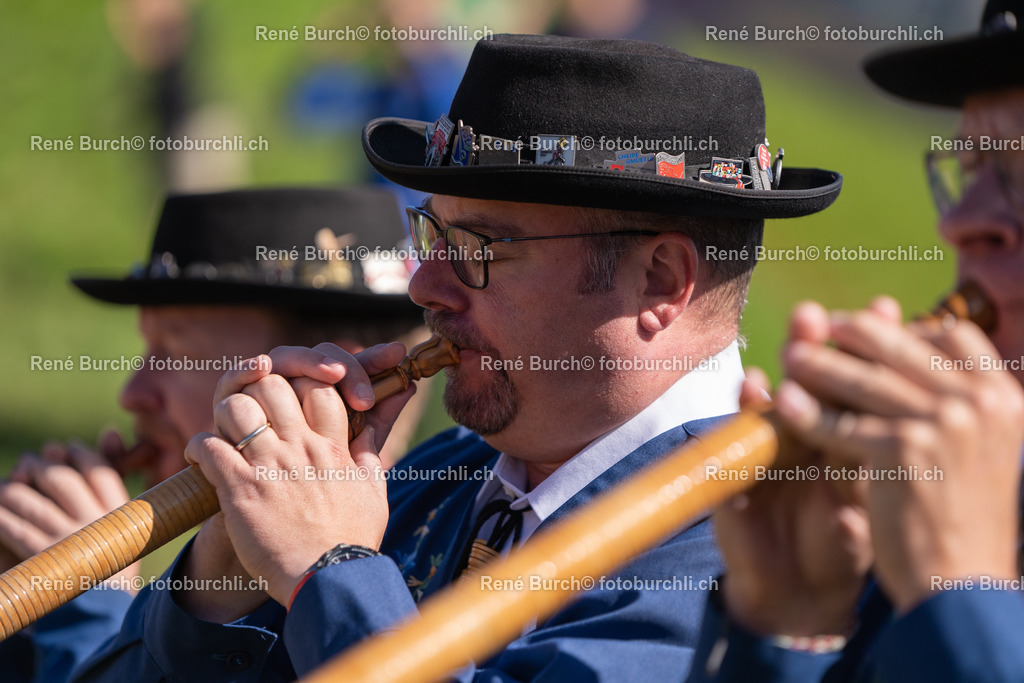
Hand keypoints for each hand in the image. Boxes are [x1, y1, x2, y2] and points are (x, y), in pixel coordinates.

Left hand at [0, 436, 140, 589]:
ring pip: (28, 499)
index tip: (67, 448)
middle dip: (40, 465)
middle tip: (33, 461)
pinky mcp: (39, 557)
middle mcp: (94, 524)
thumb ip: (118, 476)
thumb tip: (107, 428)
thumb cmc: (113, 563)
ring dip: (12, 487)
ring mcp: (65, 540)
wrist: (100, 615)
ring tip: (9, 485)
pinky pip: (10, 525)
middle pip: (59, 479)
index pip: (98, 471)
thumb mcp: (126, 521)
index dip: (78, 454)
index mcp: (121, 515)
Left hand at [183, 342, 411, 609]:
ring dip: (226, 415)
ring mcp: (270, 465)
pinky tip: (201, 462)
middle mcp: (302, 448)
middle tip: (252, 413)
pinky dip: (198, 448)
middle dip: (258, 391)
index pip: (318, 386)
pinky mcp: (240, 488)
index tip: (290, 401)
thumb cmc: (352, 540)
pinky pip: (209, 445)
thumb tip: (373, 426)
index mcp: (333, 446)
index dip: (301, 383)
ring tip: (225, 434)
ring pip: (237, 406)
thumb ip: (370, 453)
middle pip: (274, 384)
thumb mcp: (373, 490)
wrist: (328, 579)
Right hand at [715, 311, 872, 637]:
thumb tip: (898, 420)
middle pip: (807, 382)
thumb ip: (873, 464)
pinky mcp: (734, 479)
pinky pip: (737, 442)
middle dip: (815, 343)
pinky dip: (746, 413)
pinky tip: (754, 383)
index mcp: (837, 439)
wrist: (798, 599)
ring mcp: (765, 455)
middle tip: (819, 313)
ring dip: (782, 363)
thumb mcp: (867, 504)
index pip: (850, 384)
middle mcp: (800, 438)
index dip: (864, 348)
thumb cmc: (839, 550)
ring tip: (792, 335)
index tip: (884, 310)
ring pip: (771, 403)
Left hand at [777, 298, 1023, 612]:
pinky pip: (843, 422)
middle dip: (854, 332)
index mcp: (1003, 396)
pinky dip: (809, 413)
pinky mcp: (903, 448)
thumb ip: (957, 401)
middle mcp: (980, 402)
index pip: (953, 334)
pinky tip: (783, 403)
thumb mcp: (981, 448)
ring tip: (790, 354)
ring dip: (821, 364)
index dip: (905, 327)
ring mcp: (944, 422)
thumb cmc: (964, 518)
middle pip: (901, 347)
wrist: (963, 585)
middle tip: (817, 323)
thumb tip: (923, 340)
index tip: (868, 326)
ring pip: (866, 381)